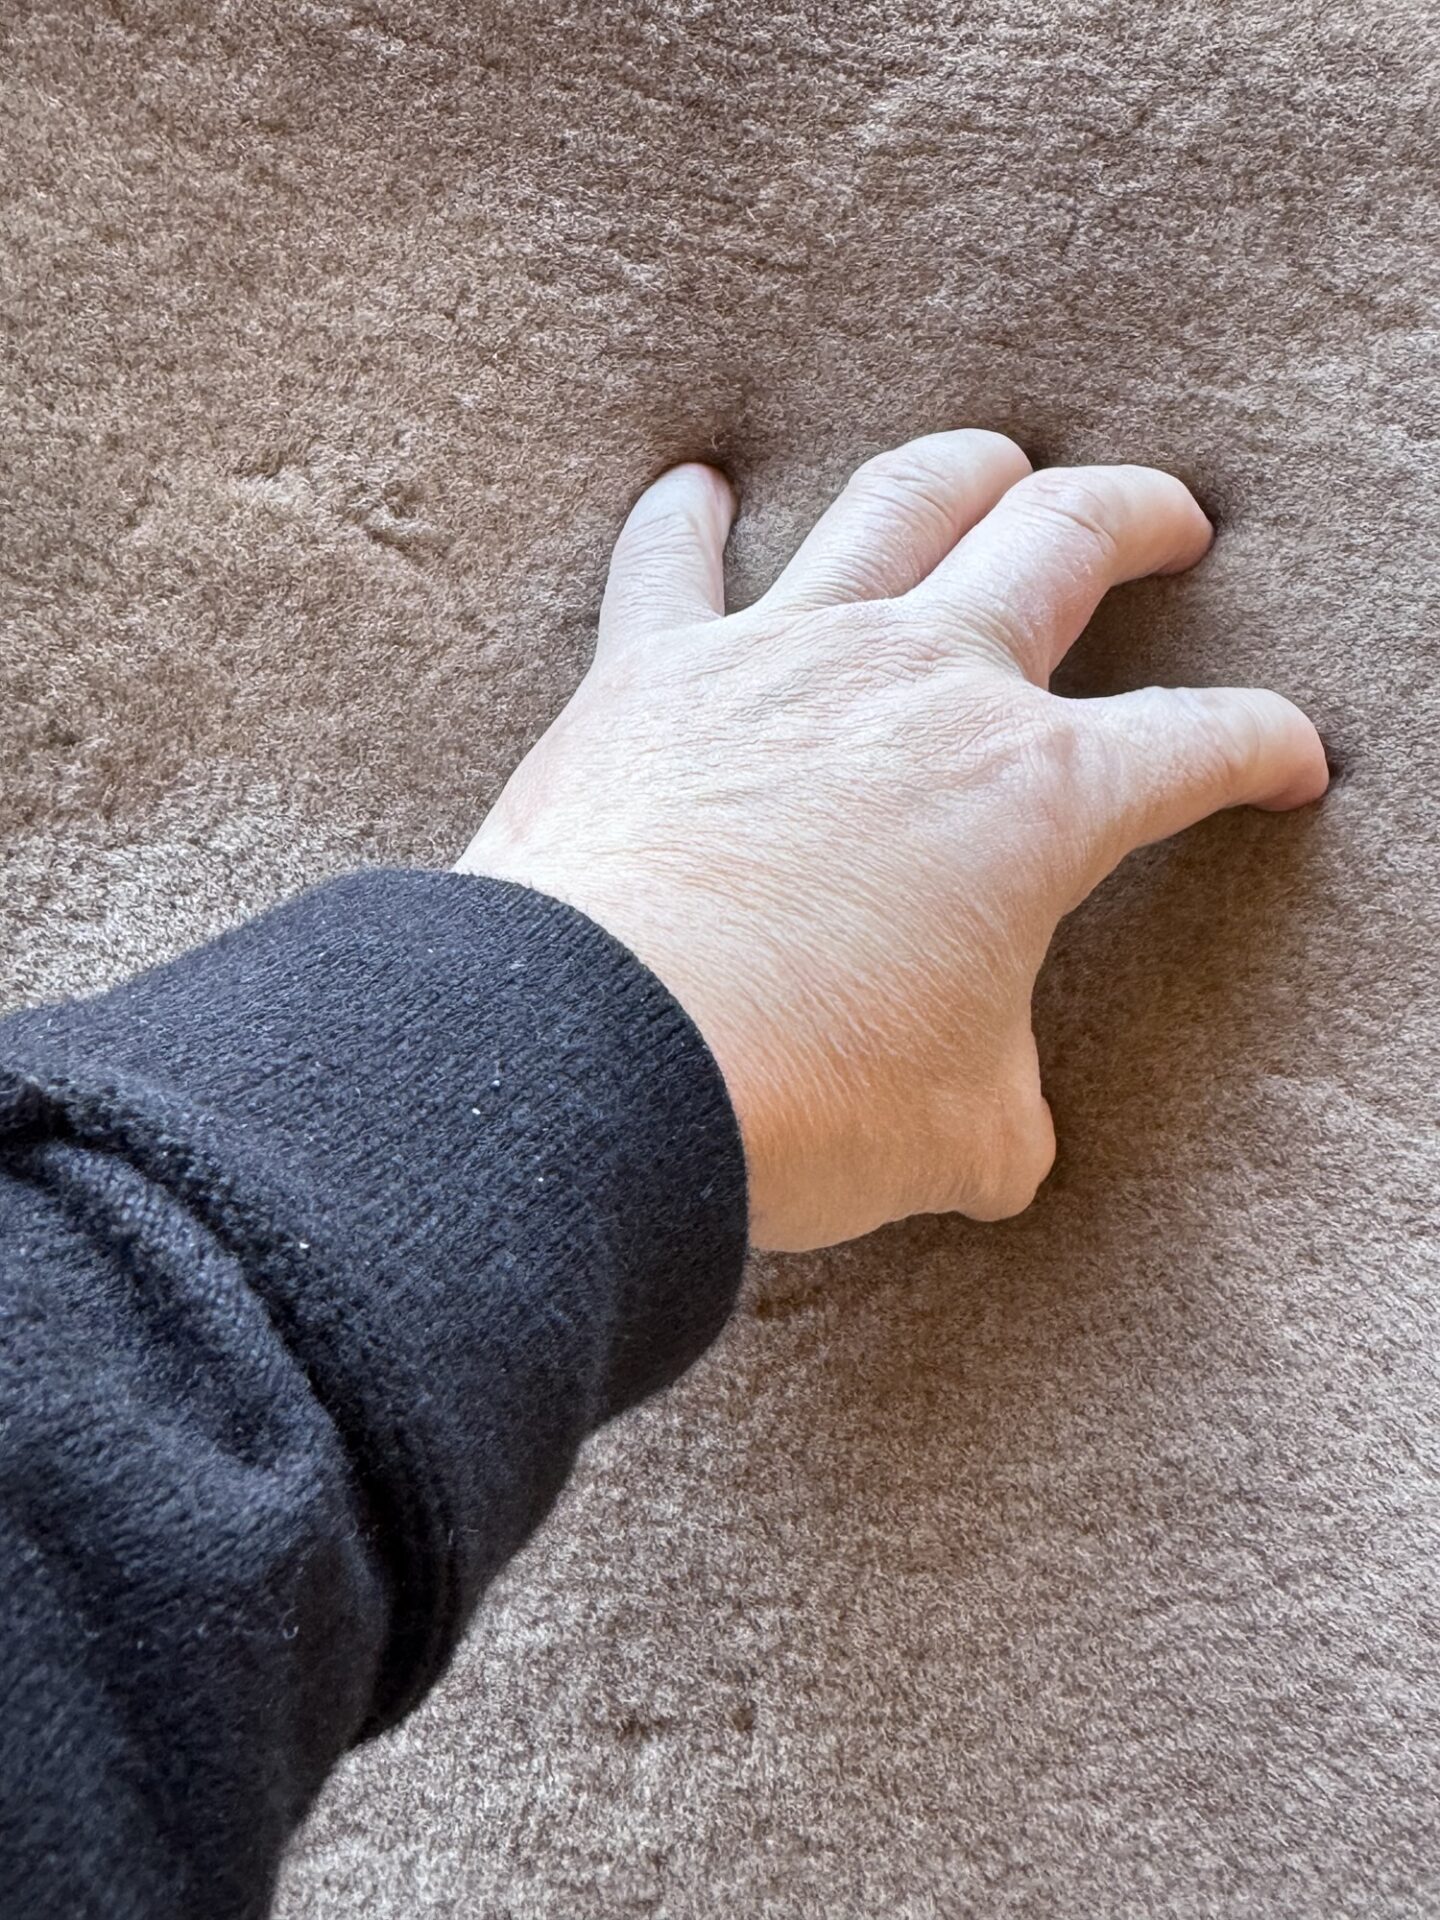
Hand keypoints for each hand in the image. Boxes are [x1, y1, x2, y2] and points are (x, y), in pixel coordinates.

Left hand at [459, 431, 1326, 1251]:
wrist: (608, 1063)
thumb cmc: (802, 1094)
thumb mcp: (962, 1136)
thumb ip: (1007, 1115)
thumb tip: (1006, 1143)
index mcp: (1038, 798)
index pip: (1198, 745)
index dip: (1264, 746)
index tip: (1290, 759)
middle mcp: (927, 688)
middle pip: (1064, 541)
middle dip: (1141, 517)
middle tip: (1173, 522)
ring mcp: (788, 657)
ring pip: (901, 504)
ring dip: (965, 468)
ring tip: (998, 458)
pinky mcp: (654, 668)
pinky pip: (671, 559)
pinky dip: (684, 516)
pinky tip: (694, 488)